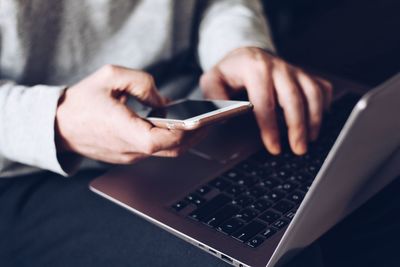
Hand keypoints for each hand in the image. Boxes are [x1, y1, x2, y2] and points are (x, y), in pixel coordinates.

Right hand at [56, 65, 202, 163]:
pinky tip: (179, 125)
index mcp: (123, 131)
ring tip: (202, 121)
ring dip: (185, 138)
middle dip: (196, 135)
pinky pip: (156, 150)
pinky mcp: (130, 155)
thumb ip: (141, 82)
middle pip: (172, 149)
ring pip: (166, 151)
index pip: (161, 140)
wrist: (59, 125)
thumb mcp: (109, 76)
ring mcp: (130, 156)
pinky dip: (171, 138)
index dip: (185, 132)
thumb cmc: (82, 101)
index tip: (203, 121)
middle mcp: (129, 149)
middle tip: (213, 120)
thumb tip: (164, 100)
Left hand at [200, 47, 332, 154]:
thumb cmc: (229, 72)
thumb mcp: (212, 80)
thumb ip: (215, 98)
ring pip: (312, 93)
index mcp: (254, 68)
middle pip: (293, 98)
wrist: (245, 55)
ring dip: (314, 118)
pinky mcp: (303, 74)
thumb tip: (224, 115)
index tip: (274, 147)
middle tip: (298, 149)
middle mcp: (277, 67)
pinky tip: (318, 120)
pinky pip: (321, 87)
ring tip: (310, 139)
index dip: (270, 127)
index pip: (265, 102)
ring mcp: (293, 70)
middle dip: (298, 127)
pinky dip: (324, 104)